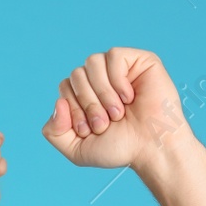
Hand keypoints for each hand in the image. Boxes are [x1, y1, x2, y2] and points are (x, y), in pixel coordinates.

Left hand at [41, 48, 192, 173]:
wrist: (151, 149)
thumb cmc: (119, 148)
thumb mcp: (76, 149)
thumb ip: (54, 131)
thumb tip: (58, 101)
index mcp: (85, 94)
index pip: (64, 87)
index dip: (72, 109)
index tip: (89, 130)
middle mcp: (100, 78)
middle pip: (76, 74)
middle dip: (87, 103)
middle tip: (105, 123)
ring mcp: (118, 68)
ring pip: (92, 62)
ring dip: (102, 93)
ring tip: (118, 113)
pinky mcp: (138, 60)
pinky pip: (114, 56)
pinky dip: (118, 80)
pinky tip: (129, 97)